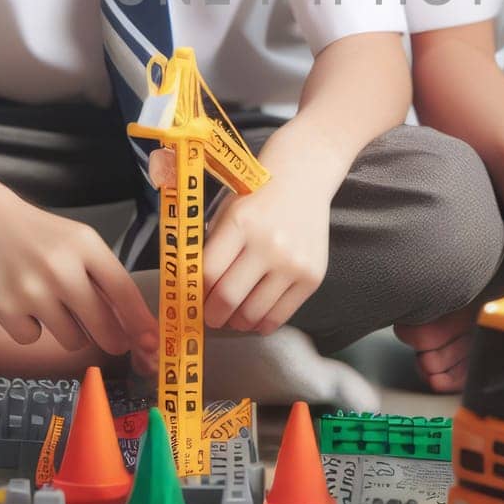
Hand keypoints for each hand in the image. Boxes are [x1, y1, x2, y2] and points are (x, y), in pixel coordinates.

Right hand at [0, 192, 157, 359]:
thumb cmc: (41, 237)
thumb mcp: (79, 242)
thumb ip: (105, 277)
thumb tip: (134, 323)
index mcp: (85, 245)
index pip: (123, 290)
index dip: (140, 320)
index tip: (151, 341)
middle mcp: (60, 267)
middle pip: (102, 323)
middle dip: (113, 339)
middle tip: (116, 343)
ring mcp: (31, 289)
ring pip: (72, 339)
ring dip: (70, 332)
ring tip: (54, 305)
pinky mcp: (5, 308)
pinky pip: (34, 340)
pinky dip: (32, 329)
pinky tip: (24, 304)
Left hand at [202, 168, 329, 335]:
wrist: (302, 180)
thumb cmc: (259, 196)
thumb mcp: (227, 213)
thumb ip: (212, 250)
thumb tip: (196, 292)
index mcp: (241, 223)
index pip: (208, 273)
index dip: (195, 293)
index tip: (192, 301)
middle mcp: (269, 244)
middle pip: (228, 297)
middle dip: (213, 314)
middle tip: (210, 316)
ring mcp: (293, 263)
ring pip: (254, 313)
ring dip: (237, 322)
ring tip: (233, 318)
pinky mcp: (312, 277)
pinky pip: (281, 314)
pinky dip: (263, 323)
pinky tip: (255, 318)